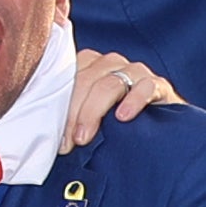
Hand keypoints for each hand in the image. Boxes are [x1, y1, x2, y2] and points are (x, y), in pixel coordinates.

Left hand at [62, 52, 180, 146]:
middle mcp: (110, 63)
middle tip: (69, 142)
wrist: (160, 126)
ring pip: (109, 83)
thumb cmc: (115, 122)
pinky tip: (123, 117)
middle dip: (74, 113)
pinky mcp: (158, 84)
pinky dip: (133, 100)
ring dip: (94, 111)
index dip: (58, 105)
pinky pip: (145, 87)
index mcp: (88, 64)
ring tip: (85, 136)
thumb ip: (68, 114)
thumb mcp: (88, 115)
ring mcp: (135, 71)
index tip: (56, 136)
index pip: (67, 75)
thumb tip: (44, 133)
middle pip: (86, 80)